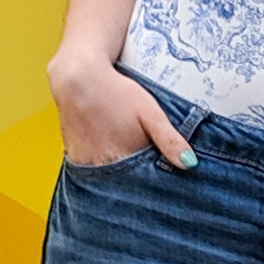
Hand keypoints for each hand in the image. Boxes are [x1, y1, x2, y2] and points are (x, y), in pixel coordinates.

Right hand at [49, 52, 193, 170]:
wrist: (77, 78)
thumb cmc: (116, 92)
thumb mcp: (150, 112)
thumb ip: (169, 140)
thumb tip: (190, 164)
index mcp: (124, 158)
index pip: (145, 184)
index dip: (154, 182)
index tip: (163, 178)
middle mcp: (103, 166)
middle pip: (125, 184)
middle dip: (137, 182)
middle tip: (142, 164)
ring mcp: (85, 164)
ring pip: (107, 180)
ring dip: (118, 175)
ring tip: (124, 156)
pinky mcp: (73, 157)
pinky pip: (90, 171)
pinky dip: (101, 167)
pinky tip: (107, 152)